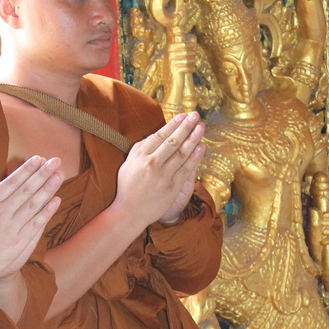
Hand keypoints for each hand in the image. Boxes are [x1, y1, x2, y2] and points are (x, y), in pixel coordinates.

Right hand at [0, 156, 62, 281]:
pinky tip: (56, 200)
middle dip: (42, 174)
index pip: (11, 183)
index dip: (26, 170)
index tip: (38, 159)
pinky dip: (47, 212)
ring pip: (34, 205)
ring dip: (48, 189)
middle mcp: (2, 214)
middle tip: (55, 161)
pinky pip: (36, 224)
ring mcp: (12, 228)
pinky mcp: (18, 242)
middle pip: (26, 190)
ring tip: (59, 175)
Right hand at [113, 112, 204, 227]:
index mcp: (140, 156)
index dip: (173, 124)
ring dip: (193, 138)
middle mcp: (152, 163)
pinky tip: (201, 146)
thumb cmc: (127, 187)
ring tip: (201, 127)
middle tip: (195, 115)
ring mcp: (163, 176)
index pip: (159, 136)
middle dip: (186, 126)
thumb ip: (139, 149)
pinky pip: (186, 169)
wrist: (130, 212)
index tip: (182, 116)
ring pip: (182, 153)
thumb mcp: (127, 164)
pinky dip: (195, 157)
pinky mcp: (172, 187)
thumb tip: (153, 136)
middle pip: (173, 141)